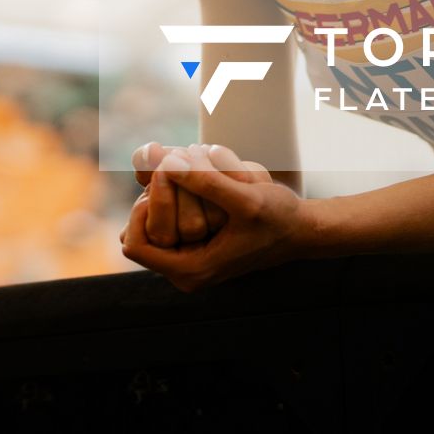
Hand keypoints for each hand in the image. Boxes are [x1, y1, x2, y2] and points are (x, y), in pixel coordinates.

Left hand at [120, 144, 304, 292]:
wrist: (299, 228)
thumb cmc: (278, 218)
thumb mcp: (246, 198)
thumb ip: (206, 182)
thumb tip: (167, 162)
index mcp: (191, 271)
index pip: (134, 244)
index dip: (144, 209)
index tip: (167, 181)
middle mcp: (183, 267)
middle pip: (140, 227)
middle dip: (158, 191)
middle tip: (181, 165)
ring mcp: (187, 254)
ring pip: (152, 215)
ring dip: (168, 185)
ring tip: (196, 166)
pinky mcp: (192, 239)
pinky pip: (168, 211)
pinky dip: (177, 188)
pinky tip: (199, 171)